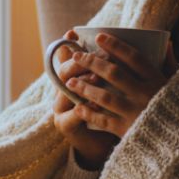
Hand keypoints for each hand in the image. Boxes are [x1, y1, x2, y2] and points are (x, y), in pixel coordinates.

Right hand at [50, 31, 118, 168]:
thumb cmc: (105, 111)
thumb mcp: (102, 86)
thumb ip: (104, 65)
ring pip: (66, 92)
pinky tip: (96, 104)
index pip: (63, 56)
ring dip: (83, 84)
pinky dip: (85, 109)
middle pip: (63, 71)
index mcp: (68, 78)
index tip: (76, 34)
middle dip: (81, 64)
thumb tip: (118, 44)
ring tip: (98, 77)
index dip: (67, 45)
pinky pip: (74, 115)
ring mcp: (60, 108)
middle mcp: (60, 91)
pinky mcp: (65, 125)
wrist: (97, 144)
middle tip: (101, 57)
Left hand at [62, 32, 177, 139]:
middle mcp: (146, 95)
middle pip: (114, 74)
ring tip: (69, 81)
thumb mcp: (178, 86)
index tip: (98, 37)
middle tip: (76, 55)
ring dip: (84, 87)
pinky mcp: (128, 130)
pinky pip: (103, 119)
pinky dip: (89, 112)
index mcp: (158, 81)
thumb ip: (169, 64)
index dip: (115, 46)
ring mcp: (136, 113)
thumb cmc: (178, 109)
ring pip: (105, 96)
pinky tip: (78, 106)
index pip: (134, 58)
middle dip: (92, 62)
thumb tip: (166, 42)